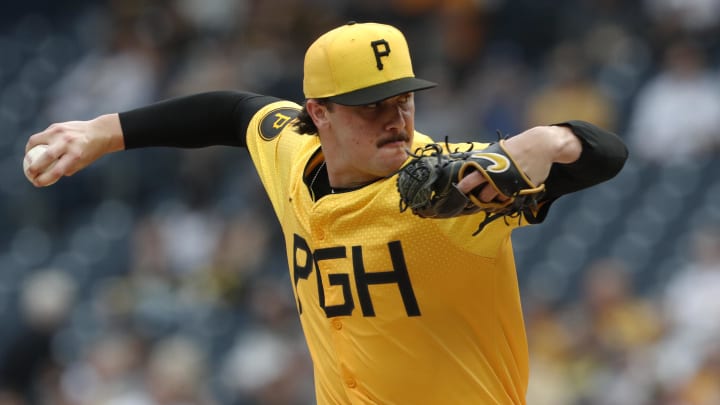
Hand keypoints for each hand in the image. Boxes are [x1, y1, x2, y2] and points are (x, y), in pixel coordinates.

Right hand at [24, 114, 124, 186]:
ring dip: (28, 152)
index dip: (44, 179)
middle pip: (45, 157)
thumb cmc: (90, 151)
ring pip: (36, 142)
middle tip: (29, 174)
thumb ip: (67, 169)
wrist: (99, 132)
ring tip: (28, 159)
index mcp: (76, 156)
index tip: (37, 183)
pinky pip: (41, 136)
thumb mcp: (82, 163)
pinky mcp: (56, 126)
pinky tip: (33, 148)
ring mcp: (61, 133)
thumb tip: (49, 176)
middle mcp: (67, 143)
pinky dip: (35, 143)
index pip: (56, 171)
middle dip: (33, 167)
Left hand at [457, 125, 581, 196]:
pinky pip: (510, 199)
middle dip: (479, 198)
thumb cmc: (518, 146)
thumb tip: (472, 168)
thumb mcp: (498, 150)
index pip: (471, 179)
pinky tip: (504, 195)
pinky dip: (505, 199)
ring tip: (492, 196)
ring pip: (497, 200)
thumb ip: (486, 160)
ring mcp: (510, 184)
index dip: (464, 187)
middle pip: (483, 196)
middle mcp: (499, 177)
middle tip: (478, 197)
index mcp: (490, 165)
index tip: (461, 190)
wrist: (541, 145)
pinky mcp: (522, 189)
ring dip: (493, 200)